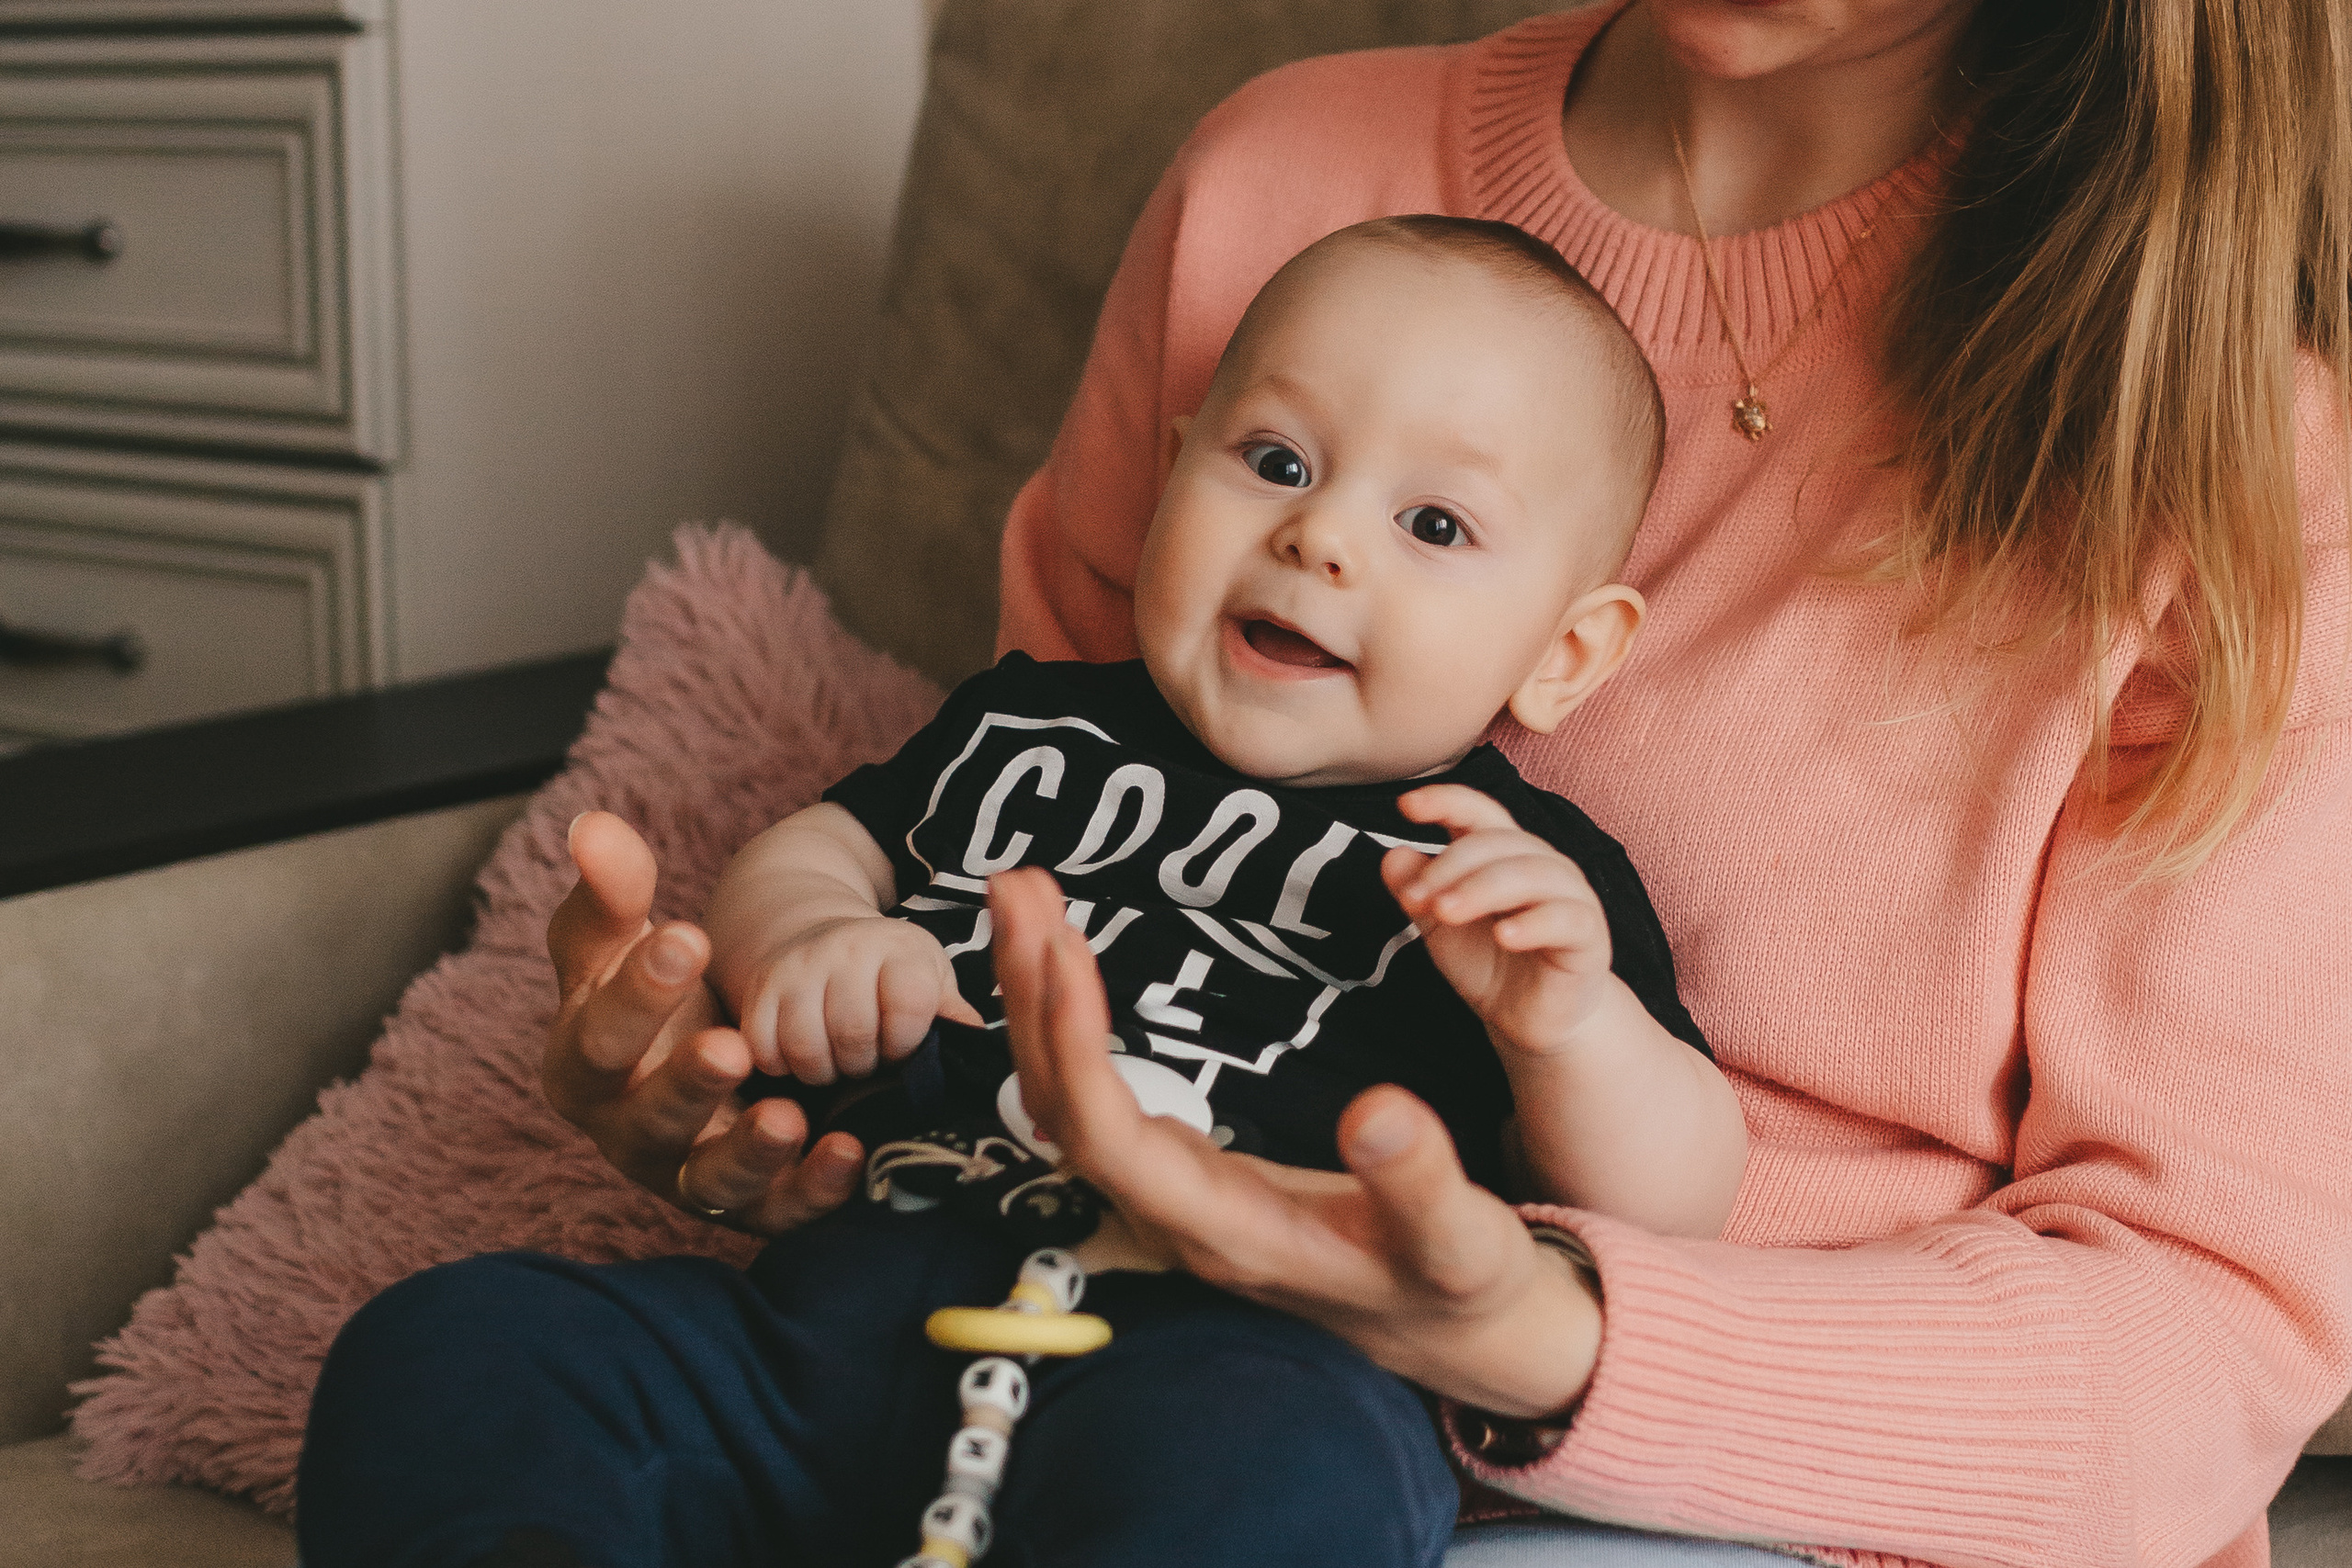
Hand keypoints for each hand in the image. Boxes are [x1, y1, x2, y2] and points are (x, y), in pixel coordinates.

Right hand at [542, 811, 863, 1233]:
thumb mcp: (627, 940)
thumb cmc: (654, 991)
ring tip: (787, 1117)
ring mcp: (691, 1174)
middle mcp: (630, 1132)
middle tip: (730, 1047)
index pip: (595, 1042)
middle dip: (686, 1086)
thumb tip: (593, 827)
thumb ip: (613, 890)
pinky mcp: (753, 1204)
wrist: (712, 1044)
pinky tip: (849, 1152)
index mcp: (583, 1068)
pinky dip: (813, 1191)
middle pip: (648, 1121)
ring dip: (748, 1154)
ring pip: (711, 1184)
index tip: (684, 938)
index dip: (635, 995)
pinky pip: (780, 1211)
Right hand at [735, 915, 981, 1084]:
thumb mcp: (930, 979)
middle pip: (853, 1033)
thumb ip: (950, 1011)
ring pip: (805, 1047)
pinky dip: (782, 1066)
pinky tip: (801, 1058)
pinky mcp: (760, 987)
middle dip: (863, 1064)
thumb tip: (974, 1042)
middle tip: (866, 1060)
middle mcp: (847, 948)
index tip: (901, 1046)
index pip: (908, 1004)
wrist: (821, 935)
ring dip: (823, 1071)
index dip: (906, 1041)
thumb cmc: (888, 972)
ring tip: (836, 1062)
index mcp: (900, 949)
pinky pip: (764, 1048)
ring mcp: (798, 966)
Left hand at [988, 867, 1600, 1417]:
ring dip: (1036, 994)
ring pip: (1066, 1095)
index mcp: (1227, 1232)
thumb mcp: (1463, 1240)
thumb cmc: (1456, 1282)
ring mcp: (1169, 1193)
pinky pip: (1092, 1090)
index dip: (1074, 1046)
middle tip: (1019, 884)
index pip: (1108, 1137)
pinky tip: (1062, 956)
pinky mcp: (1177, 1169)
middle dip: (1030, 993)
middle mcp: (1175, 1216)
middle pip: (1061, 1105)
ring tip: (1026, 895)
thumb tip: (1375, 1110)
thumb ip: (1419, 1182)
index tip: (1066, 948)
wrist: (1449, 1327)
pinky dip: (1066, 1015)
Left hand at [1381, 784, 1615, 1058]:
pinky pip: (1565, 918)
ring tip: (1445, 912)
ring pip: (1531, 873)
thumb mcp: (1441, 928)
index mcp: (1503, 855)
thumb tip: (1392, 856)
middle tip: (1415, 899)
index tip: (1406, 806)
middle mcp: (1540, 865)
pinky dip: (1533, 923)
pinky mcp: (1587, 936)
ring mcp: (1569, 896)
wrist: (1530, 1020)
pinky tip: (1504, 935)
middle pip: (1498, 842)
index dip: (1445, 801)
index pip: (1478, 813)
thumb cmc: (1491, 964)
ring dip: (1482, 889)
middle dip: (1450, 866)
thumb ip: (1418, 892)